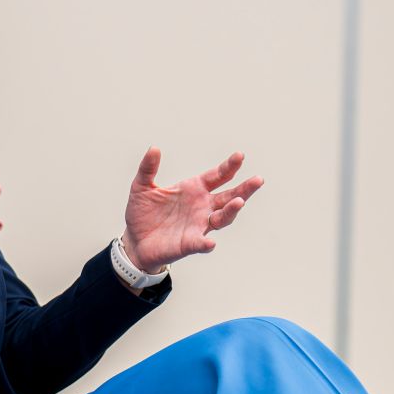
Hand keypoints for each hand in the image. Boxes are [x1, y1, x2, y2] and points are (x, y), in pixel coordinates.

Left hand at [121, 148, 263, 273]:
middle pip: (230, 196)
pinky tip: (210, 242)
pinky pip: (200, 244)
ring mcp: (198, 225)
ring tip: (239, 202)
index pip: (218, 176)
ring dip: (231, 211)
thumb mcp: (141, 187)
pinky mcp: (189, 244)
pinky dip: (206, 244)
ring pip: (222, 218)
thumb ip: (148, 169)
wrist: (135, 240)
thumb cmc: (143, 213)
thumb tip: (154, 148)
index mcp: (194, 189)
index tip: (239, 156)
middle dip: (245, 189)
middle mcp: (202, 206)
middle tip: (258, 179)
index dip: (229, 167)